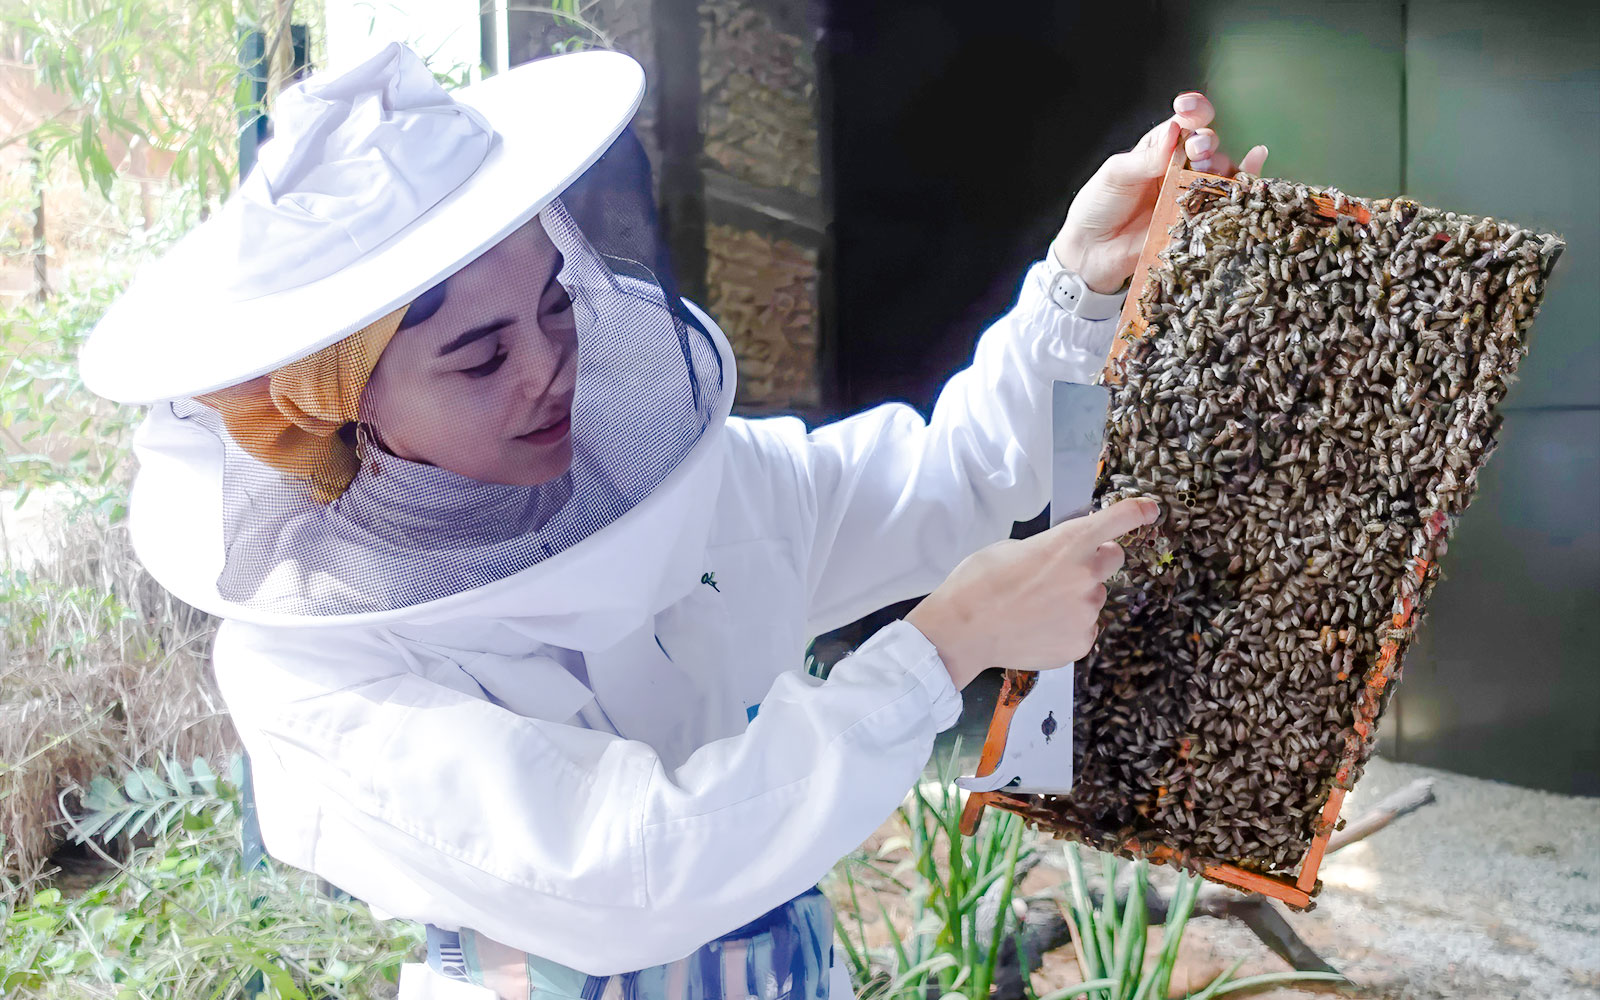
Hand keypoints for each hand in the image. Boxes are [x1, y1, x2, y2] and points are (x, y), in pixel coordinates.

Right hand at [906, 498, 1160, 689]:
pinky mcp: (1081, 643)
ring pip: (1092, 599)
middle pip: (1113, 559)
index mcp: (1068, 543)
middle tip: (1062, 571)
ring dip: (1074, 599)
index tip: (1150, 510)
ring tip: (1034, 609)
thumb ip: (1049, 548)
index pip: (1118, 520)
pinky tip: (1036, 628)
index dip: (1138, 512)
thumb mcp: (1012, 548)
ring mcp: (1087, 613)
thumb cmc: (977, 584)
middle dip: (1095, 560)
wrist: (962, 632)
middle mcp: (1086, 576)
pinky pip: (1083, 629)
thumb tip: (1063, 557)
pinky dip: (1065, 628)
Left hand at [1052, 92, 1268, 293]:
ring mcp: (1189, 192)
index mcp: (1158, 148)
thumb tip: (1175, 128)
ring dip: (1219, 161)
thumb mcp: (1116, 175)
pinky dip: (1245, 177)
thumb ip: (1146, 157)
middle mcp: (1178, 166)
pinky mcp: (1196, 218)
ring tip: (1206, 165)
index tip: (1187, 107)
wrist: (1092, 251)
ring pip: (1218, 169)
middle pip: (1205, 144)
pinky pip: (1226, 197)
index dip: (1192, 110)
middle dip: (1204, 141)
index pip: (1183, 122)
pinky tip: (1256, 159)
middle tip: (1196, 149)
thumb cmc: (1099, 206)